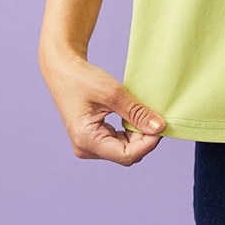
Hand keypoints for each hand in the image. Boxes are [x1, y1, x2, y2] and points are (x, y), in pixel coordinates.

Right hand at [42, 50, 165, 165]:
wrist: (63, 69)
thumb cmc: (83, 79)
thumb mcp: (113, 93)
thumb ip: (136, 112)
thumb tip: (159, 127)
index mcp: (87, 140)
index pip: (126, 155)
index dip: (148, 143)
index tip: (161, 125)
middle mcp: (86, 148)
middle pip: (126, 153)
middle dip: (144, 138)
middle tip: (156, 116)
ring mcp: (88, 145)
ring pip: (123, 149)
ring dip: (137, 134)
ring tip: (144, 113)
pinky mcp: (92, 138)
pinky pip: (117, 141)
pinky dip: (129, 131)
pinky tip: (133, 116)